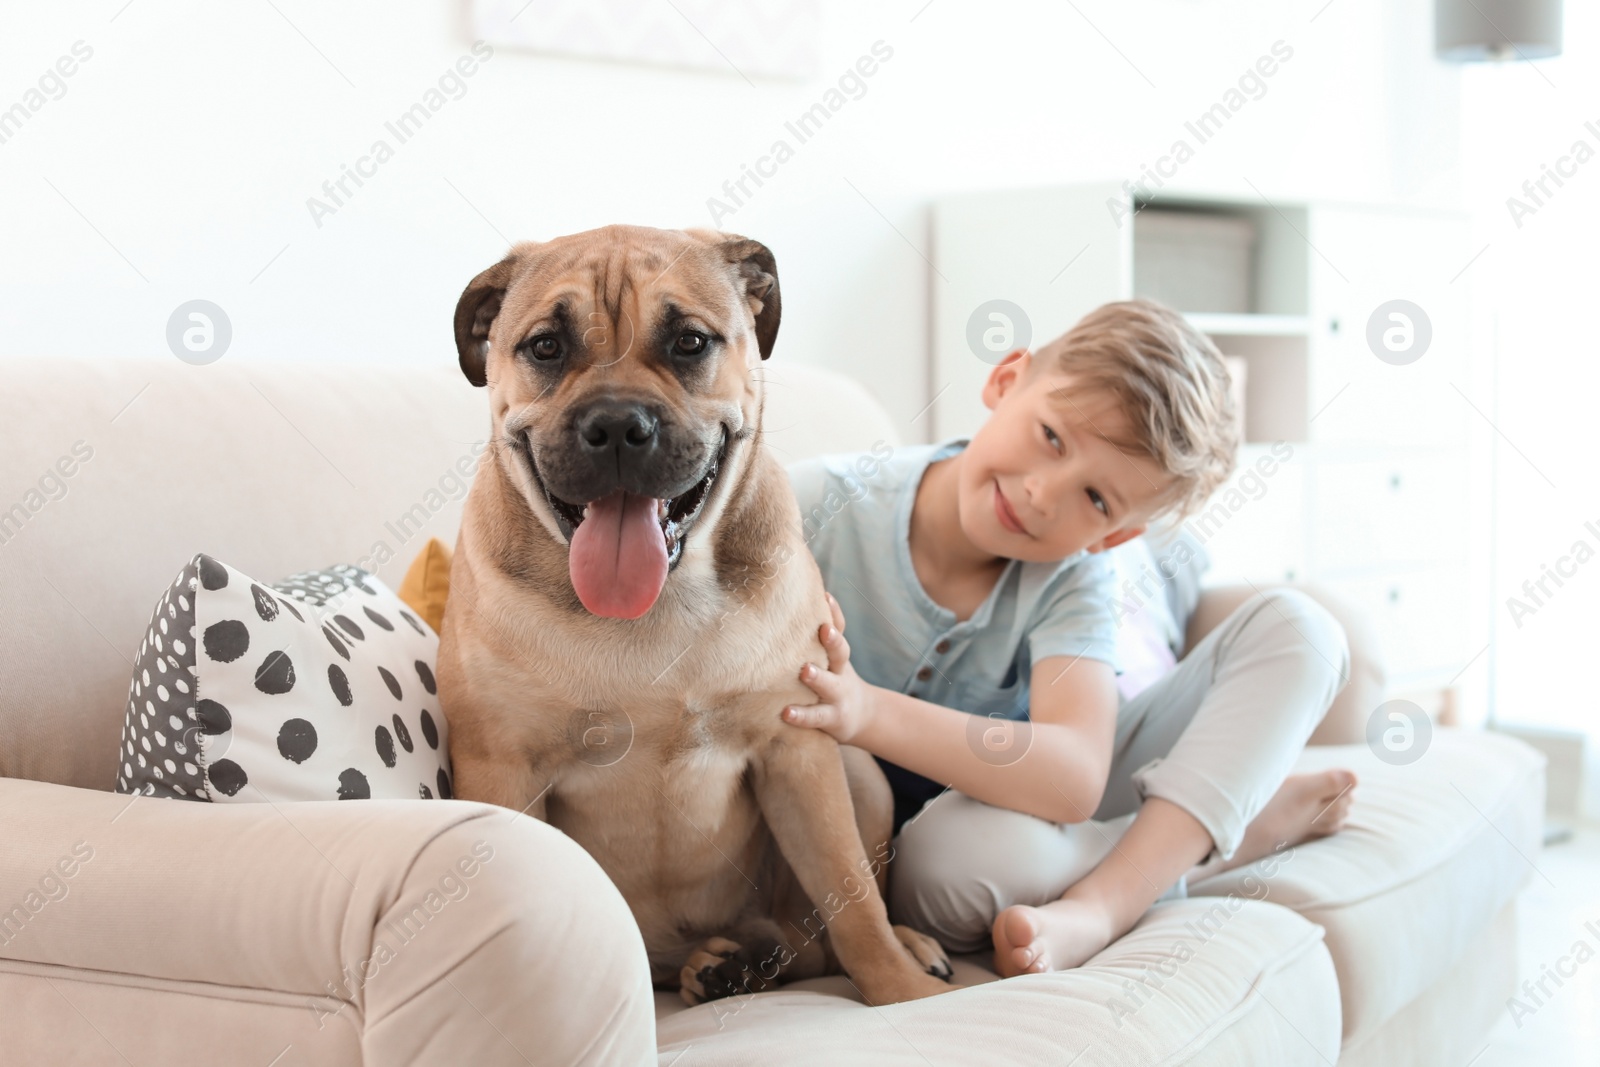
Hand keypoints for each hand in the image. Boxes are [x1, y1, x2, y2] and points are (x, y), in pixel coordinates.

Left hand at [783, 593, 874, 743]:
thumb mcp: (833, 658)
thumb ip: (817, 638)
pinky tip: (786, 713)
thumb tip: (796, 601)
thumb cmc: (836, 678)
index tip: (826, 597)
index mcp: (837, 654)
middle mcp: (840, 672)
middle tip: (825, 630)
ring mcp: (837, 696)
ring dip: (819, 678)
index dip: (835, 613)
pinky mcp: (831, 718)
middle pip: (840, 654)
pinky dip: (802, 715)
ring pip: (830, 685)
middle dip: (834, 641)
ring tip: (805, 671)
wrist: (862, 715)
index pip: (840, 628)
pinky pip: (816, 716)